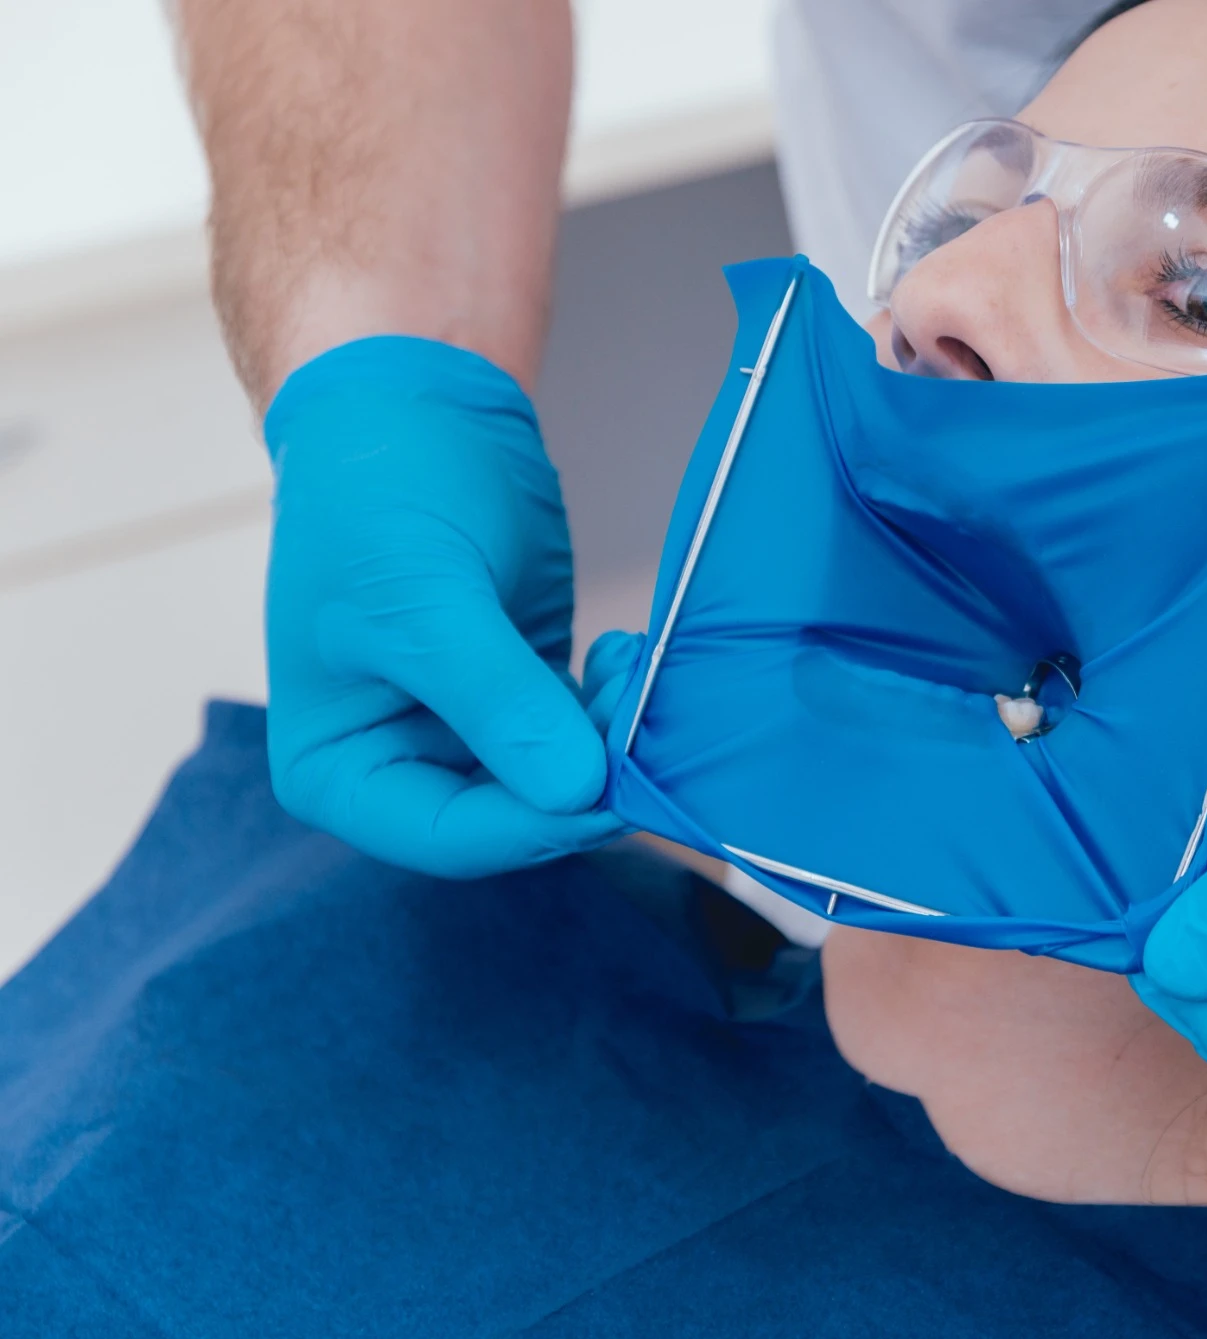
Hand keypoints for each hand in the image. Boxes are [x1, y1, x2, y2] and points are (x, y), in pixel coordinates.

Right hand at [263, 336, 624, 876]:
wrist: (410, 406)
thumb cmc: (377, 495)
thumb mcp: (425, 598)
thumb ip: (496, 698)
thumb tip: (575, 792)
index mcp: (338, 770)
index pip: (448, 839)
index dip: (536, 826)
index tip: (610, 789)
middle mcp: (400, 767)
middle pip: (513, 820)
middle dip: (585, 779)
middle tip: (642, 715)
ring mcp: (466, 736)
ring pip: (559, 781)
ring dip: (610, 740)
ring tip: (634, 664)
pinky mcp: (524, 698)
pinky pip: (582, 734)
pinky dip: (616, 710)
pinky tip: (628, 654)